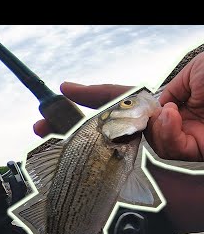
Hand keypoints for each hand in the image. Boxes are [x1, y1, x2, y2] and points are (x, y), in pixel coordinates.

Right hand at [34, 53, 203, 161]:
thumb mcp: (196, 72)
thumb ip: (159, 93)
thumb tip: (145, 113)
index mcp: (167, 103)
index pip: (121, 100)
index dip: (91, 95)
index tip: (63, 91)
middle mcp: (166, 128)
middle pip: (114, 131)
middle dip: (77, 132)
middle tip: (45, 129)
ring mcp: (175, 147)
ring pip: (132, 145)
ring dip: (129, 128)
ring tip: (152, 110)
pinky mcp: (188, 162)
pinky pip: (162, 150)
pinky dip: (163, 132)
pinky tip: (171, 116)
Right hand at [152, 53, 203, 160]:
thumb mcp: (193, 73)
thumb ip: (172, 90)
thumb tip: (158, 106)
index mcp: (191, 106)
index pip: (160, 120)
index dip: (148, 116)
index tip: (143, 109)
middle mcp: (193, 124)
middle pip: (158, 137)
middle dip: (150, 125)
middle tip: (153, 112)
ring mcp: (198, 137)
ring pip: (164, 147)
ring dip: (157, 130)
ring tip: (166, 112)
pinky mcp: (202, 149)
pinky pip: (175, 150)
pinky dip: (166, 134)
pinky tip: (171, 115)